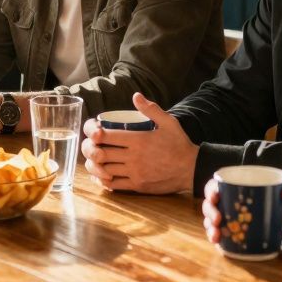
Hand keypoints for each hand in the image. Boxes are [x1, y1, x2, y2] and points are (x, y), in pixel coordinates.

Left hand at [79, 92, 197, 193]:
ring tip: (94, 159)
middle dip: (90, 149)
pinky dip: (104, 181)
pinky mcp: (138, 185)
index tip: (93, 131)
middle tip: (90, 145)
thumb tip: (135, 96)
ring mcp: (135, 172)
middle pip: (101, 153)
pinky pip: (114, 185)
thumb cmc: (179, 144)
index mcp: (138, 139)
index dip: (93, 133)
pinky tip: (102, 175)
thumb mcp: (168, 122)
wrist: (191, 169)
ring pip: (105, 170)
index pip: (106, 135)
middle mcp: (134, 157)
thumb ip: (151, 109)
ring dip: (95, 165)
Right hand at [202, 175, 281, 242]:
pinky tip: (221, 246)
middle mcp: (245, 200)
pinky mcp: (255, 233)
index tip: (215, 198)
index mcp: (252, 184)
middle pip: (217, 204)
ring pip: (221, 221)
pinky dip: (224, 241)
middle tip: (217, 221)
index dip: (213, 190)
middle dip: (210, 212)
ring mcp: (249, 218)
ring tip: (215, 237)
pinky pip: (234, 237)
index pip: (224, 183)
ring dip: (212, 228)